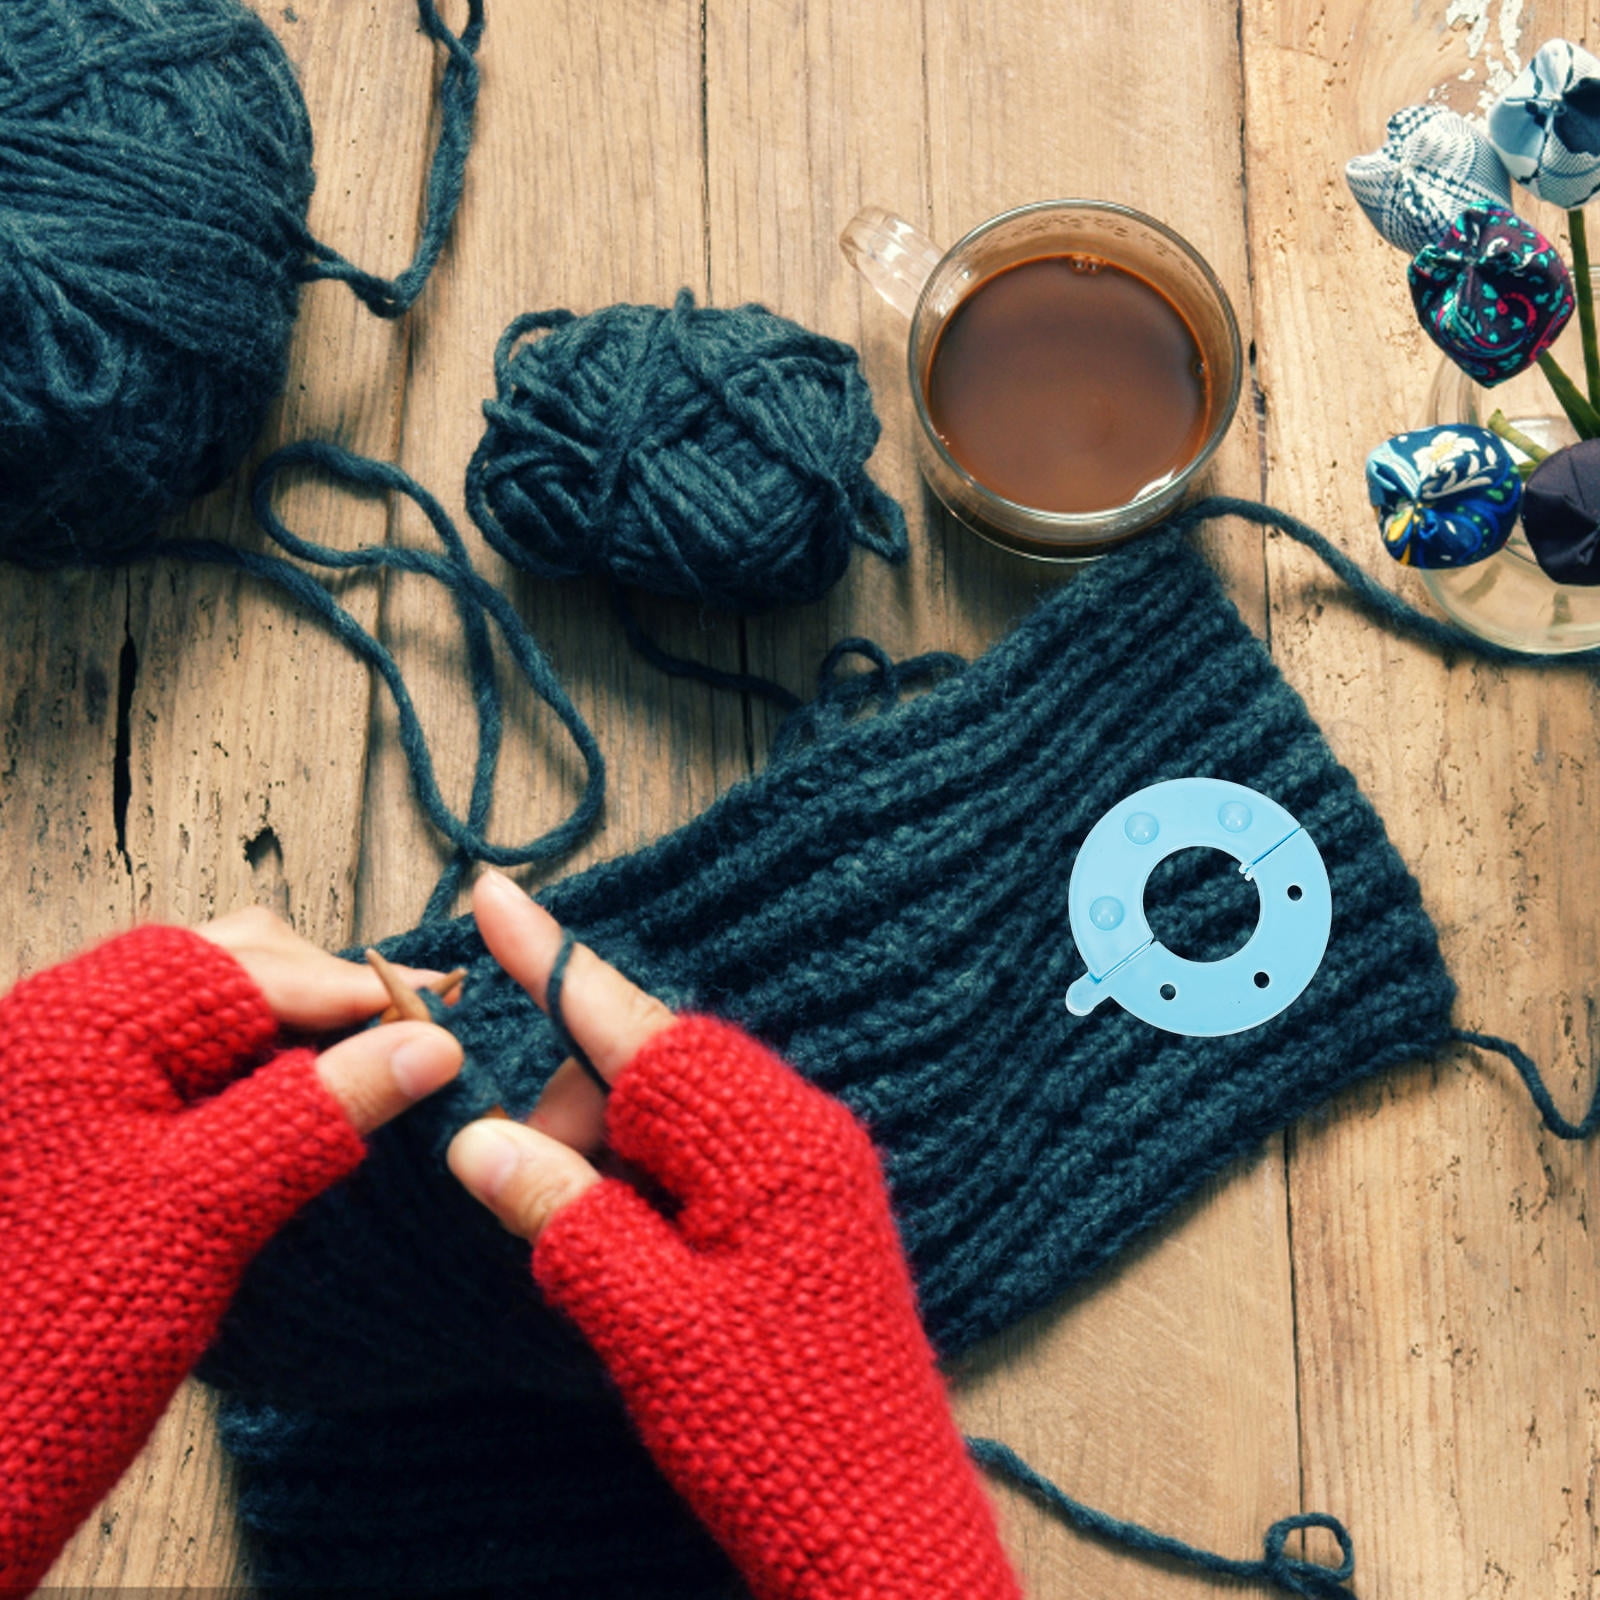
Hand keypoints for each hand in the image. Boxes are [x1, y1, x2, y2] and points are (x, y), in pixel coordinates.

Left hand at [0, 914, 461, 1590]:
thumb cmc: (70, 1316)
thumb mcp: (212, 1203)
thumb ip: (322, 1109)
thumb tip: (431, 1047)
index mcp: (81, 1018)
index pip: (245, 962)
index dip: (346, 990)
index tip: (428, 1028)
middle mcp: (67, 1022)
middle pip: (226, 965)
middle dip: (317, 998)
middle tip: (399, 1047)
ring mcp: (73, 1070)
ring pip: (212, 1010)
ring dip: (292, 1033)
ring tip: (362, 1078)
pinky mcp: (87, 1119)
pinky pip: (190, 1061)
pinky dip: (256, 1073)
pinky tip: (304, 1111)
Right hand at [446, 870, 1018, 1599]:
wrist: (877, 1522)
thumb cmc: (774, 1428)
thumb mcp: (646, 1323)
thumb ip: (562, 1212)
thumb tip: (478, 1138)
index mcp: (770, 1140)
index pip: (637, 1027)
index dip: (554, 963)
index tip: (494, 896)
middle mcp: (799, 1130)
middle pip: (653, 1065)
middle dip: (574, 1105)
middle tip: (522, 1178)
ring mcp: (808, 1167)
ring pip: (674, 1113)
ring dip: (610, 1152)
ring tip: (596, 1250)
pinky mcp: (803, 1207)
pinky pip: (705, 1156)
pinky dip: (648, 1182)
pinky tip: (631, 1244)